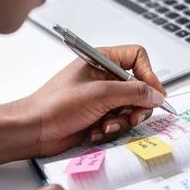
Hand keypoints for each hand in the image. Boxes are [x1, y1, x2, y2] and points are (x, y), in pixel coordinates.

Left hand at [0, 44, 165, 171]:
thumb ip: (133, 92)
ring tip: (104, 126)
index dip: (149, 75)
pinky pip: (118, 123)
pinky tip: (94, 132)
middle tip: (131, 117)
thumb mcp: (100, 94)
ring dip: (120, 122)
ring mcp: (101, 98)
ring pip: (130, 109)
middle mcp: (103, 78)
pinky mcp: (98, 117)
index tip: (154, 94)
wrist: (34, 131)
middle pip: (138, 87)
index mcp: (101, 60)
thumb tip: (156, 94)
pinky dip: (110, 130)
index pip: (137, 58)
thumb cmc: (54, 105)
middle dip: (136, 106)